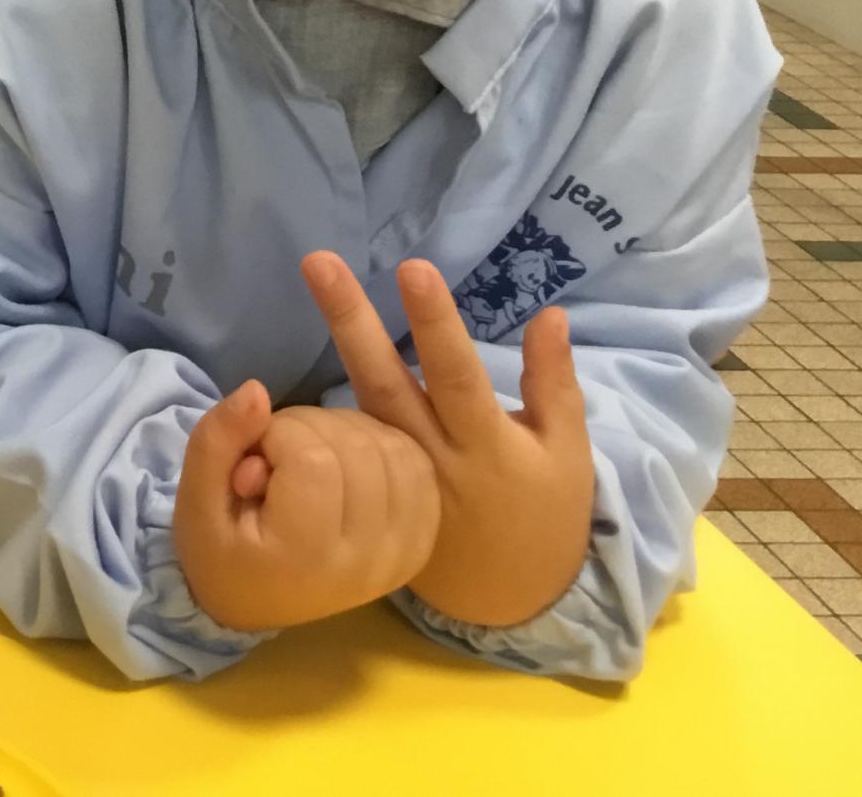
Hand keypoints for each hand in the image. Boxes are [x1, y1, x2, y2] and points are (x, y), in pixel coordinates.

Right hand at [174, 382, 441, 632]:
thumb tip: (257, 389)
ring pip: (393, 448)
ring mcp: (398, 555)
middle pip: (357, 447)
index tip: (253, 458)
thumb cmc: (218, 552)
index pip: (313, 457)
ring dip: (348, 429)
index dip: (277, 434)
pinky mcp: (417, 546)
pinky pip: (418, 469)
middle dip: (310, 427)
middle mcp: (363, 560)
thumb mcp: (194, 501)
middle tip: (278, 455)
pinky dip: (384, 444)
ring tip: (311, 456)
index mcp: (304, 556)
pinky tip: (350, 459)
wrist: (253, 604)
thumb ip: (216, 441)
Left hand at [304, 251, 594, 628]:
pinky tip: (296, 350)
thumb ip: (554, 384)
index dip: (436, 325)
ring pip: (357, 402)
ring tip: (314, 275)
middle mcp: (430, 454)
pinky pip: (343, 440)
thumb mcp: (566, 453)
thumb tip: (551, 312)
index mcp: (486, 445)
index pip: (456, 376)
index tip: (414, 270)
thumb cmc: (546, 512)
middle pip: (385, 379)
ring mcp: (393, 473)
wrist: (508, 598)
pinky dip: (319, 398)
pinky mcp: (371, 489)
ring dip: (332, 342)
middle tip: (318, 261)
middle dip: (351, 318)